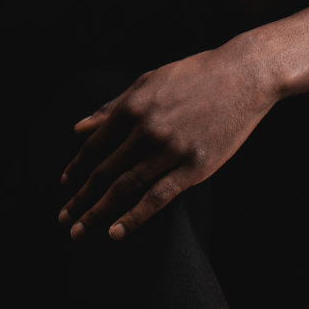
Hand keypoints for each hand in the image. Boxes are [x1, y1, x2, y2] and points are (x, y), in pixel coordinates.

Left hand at [59, 45, 277, 242]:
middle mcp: (147, 130)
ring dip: (98, 213)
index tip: (64, 186)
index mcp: (133, 106)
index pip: (95, 146)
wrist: (245, 76)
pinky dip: (135, 216)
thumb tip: (79, 128)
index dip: (76, 169)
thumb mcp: (149, 81)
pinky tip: (116, 232)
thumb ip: (114, 107)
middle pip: (104, 172)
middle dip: (80, 200)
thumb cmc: (197, 76)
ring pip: (126, 188)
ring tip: (79, 232)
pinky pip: (158, 197)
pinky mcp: (195, 167)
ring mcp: (171, 150)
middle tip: (63, 221)